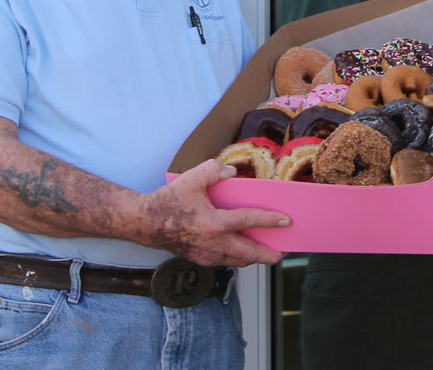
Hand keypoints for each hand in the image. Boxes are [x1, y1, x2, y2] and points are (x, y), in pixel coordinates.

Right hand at [139, 160, 289, 266]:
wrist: (146, 223)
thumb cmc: (169, 200)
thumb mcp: (193, 177)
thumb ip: (216, 170)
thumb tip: (233, 173)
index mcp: (213, 223)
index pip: (248, 222)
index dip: (270, 220)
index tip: (286, 221)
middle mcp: (213, 243)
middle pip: (250, 254)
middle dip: (270, 254)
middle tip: (283, 250)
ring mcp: (207, 255)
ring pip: (239, 261)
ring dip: (255, 257)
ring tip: (268, 250)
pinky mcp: (201, 260)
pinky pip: (227, 261)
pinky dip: (239, 257)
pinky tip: (244, 248)